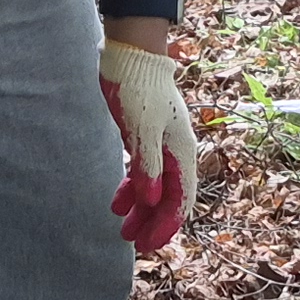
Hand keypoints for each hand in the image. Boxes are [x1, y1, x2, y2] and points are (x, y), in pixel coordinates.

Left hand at [101, 44, 198, 254]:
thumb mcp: (140, 131)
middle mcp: (176, 152)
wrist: (131, 54)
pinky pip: (143, 172)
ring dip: (140, 209)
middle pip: (169, 197)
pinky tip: (118, 202)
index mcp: (182, 151)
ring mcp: (161, 144)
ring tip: (121, 227)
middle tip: (131, 243)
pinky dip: (132, 189)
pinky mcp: (144, 137)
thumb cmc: (138, 89)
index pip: (180, 199)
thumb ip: (147, 167)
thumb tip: (151, 201)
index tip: (147, 245)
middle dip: (152, 222)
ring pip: (155, 186)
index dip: (165, 225)